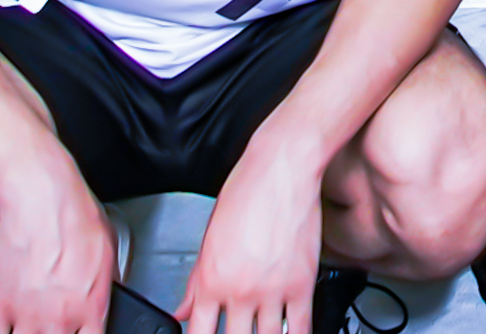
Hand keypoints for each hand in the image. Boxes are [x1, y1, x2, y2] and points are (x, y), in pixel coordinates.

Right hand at [0, 167, 117, 333]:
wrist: (43, 199)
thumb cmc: (76, 215)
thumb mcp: (109, 249)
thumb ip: (108, 282)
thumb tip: (110, 292)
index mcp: (91, 308)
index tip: (80, 332)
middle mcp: (60, 319)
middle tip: (54, 327)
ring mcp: (28, 316)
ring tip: (32, 329)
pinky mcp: (0, 305)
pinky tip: (4, 330)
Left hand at [180, 141, 323, 332]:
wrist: (281, 169)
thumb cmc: (246, 192)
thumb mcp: (209, 237)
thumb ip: (195, 281)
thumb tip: (184, 309)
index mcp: (210, 280)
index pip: (199, 332)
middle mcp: (239, 290)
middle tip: (239, 332)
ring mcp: (271, 291)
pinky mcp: (301, 284)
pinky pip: (299, 327)